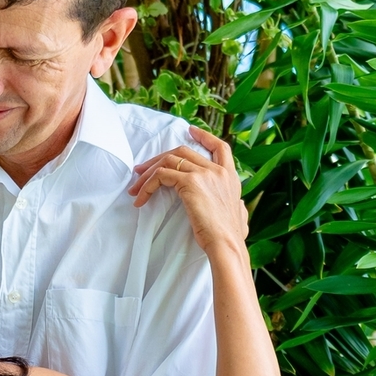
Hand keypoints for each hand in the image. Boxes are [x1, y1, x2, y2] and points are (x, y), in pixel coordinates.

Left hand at [128, 127, 247, 255]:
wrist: (226, 244)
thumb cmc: (229, 237)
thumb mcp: (239, 216)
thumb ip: (237, 206)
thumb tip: (238, 206)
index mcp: (230, 177)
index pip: (220, 147)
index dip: (204, 136)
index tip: (190, 130)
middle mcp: (218, 171)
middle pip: (183, 151)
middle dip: (159, 158)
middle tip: (142, 170)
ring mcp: (204, 174)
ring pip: (169, 160)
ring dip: (148, 173)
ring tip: (135, 188)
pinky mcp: (190, 182)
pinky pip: (161, 175)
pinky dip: (147, 186)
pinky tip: (140, 199)